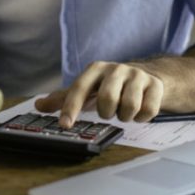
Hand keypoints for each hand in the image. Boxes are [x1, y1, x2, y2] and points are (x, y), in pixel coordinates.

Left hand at [35, 61, 164, 126]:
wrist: (148, 77)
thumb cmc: (111, 86)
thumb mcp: (87, 89)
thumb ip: (63, 98)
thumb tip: (38, 105)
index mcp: (96, 69)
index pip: (79, 88)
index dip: (71, 108)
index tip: (64, 125)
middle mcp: (116, 69)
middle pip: (107, 100)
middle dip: (107, 112)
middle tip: (109, 111)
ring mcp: (138, 75)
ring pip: (129, 107)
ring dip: (125, 116)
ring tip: (124, 110)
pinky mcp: (156, 85)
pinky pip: (147, 111)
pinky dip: (142, 118)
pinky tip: (139, 111)